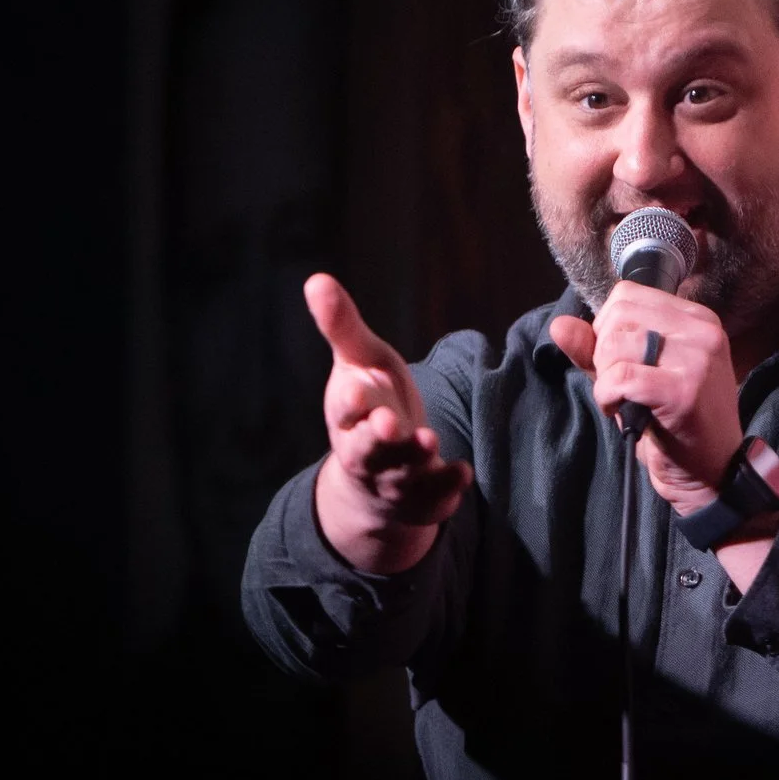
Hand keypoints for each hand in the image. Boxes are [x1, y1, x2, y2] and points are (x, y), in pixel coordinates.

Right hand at [305, 274, 470, 574]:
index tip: (358, 389)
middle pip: (366, 449)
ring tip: (430, 442)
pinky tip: (462, 472)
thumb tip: (316, 279)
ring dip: (414, 460)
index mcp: (348, 414)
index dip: (350, 401)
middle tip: (389, 423)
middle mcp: (366, 451)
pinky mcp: (420, 499)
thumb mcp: (358, 362)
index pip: (343, 409)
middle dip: (377, 437)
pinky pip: (431, 500)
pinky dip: (444, 489)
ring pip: (400, 474)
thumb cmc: (369, 404)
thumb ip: (342, 326)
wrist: (377, 474)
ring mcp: (392, 478)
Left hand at [547, 283, 743, 519]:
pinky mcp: (685, 390)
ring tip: (626, 401)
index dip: (608, 329)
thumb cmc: (673, 424)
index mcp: (696, 318)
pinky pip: (621, 377)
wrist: (711, 473)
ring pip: (617, 344)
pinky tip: (623, 411)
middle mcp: (702, 330)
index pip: (627, 294)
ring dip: (606, 378)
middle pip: (618, 314)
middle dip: (604, 352)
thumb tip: (560, 325)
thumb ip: (596, 349)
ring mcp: (698, 358)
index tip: (620, 362)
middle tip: (622, 386)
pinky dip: (609, 397)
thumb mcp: (633, 377)